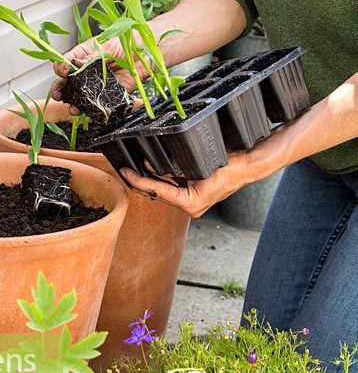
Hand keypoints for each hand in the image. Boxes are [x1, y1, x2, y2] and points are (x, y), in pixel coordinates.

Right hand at [51, 37, 146, 112]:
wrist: (148, 51)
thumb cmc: (128, 41)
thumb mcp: (107, 45)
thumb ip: (91, 56)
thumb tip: (75, 63)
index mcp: (84, 55)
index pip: (65, 63)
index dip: (61, 68)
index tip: (63, 71)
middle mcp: (88, 71)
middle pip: (68, 83)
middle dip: (60, 89)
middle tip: (58, 94)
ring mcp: (98, 84)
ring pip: (81, 97)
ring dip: (74, 103)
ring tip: (73, 107)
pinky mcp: (110, 95)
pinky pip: (99, 104)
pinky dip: (93, 110)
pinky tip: (89, 112)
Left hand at [120, 153, 257, 217]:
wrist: (248, 166)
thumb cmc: (230, 166)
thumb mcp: (197, 164)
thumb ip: (173, 168)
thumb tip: (151, 164)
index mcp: (190, 204)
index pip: (156, 191)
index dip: (138, 181)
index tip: (125, 171)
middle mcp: (190, 208)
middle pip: (158, 194)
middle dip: (141, 182)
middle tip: (124, 169)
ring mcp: (193, 204)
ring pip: (164, 192)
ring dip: (151, 180)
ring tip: (133, 169)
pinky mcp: (195, 196)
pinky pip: (173, 188)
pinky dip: (163, 179)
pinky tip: (151, 169)